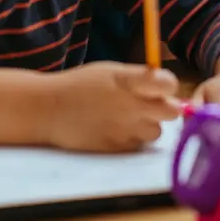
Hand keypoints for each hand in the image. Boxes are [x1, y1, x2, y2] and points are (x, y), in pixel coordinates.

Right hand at [37, 63, 180, 152]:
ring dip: (148, 126)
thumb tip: (166, 88)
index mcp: (127, 80)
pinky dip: (132, 139)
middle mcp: (129, 105)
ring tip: (128, 120)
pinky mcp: (117, 148)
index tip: (161, 87)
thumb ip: (138, 79)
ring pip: (157, 132)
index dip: (168, 86)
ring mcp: (124, 129)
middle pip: (172, 111)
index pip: (167, 84)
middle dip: (165, 109)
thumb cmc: (80, 86)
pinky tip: (115, 130)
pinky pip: (138, 145)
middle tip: (151, 107)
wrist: (48, 109)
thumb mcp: (110, 72)